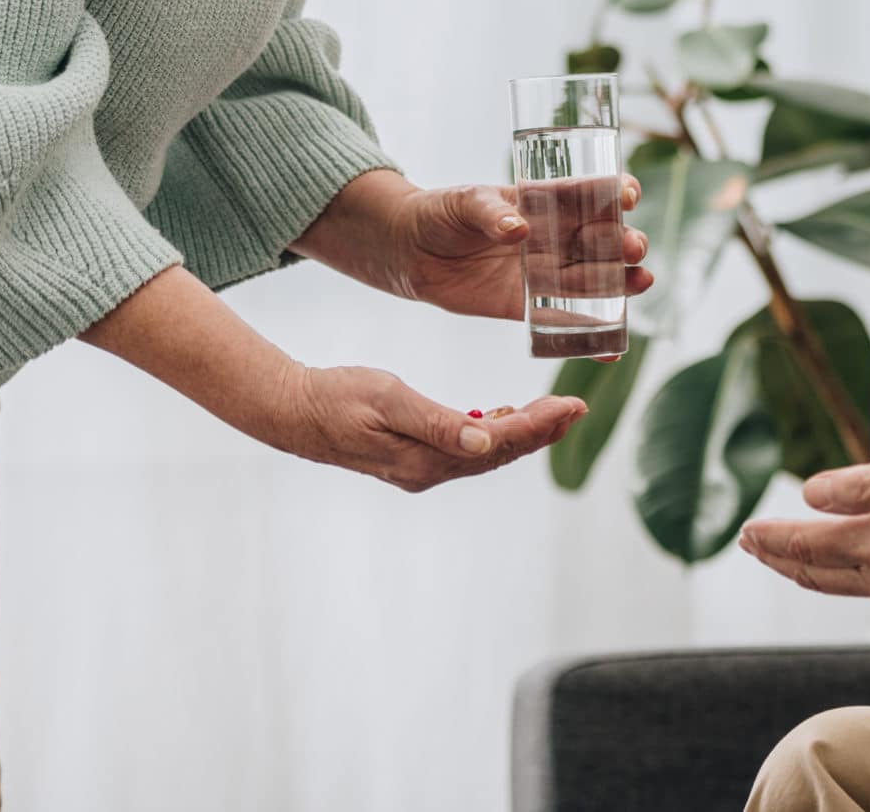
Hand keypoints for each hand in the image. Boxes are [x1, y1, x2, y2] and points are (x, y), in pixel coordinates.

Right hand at [261, 363, 585, 492]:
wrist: (293, 412)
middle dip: (541, 431)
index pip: (499, 445)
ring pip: (485, 454)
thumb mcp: (389, 400)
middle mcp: (429, 471)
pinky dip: (491, 435)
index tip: (572, 404)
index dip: (539, 425)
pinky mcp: (412, 458)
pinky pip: (464, 451)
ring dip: (521, 434)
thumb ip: (438, 423)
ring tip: (554, 413)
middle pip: (500, 455)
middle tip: (576, 407)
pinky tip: (503, 419)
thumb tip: (485, 442)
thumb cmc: (337, 398)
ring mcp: (420, 468)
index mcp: (428, 459)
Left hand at [301, 171, 652, 322]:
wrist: (410, 251)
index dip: (614, 191)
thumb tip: (518, 228)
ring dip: (620, 284)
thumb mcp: (463, 202)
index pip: (589, 193)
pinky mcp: (527, 306)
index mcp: (544, 201)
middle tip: (632, 248)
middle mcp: (554, 237)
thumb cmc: (440, 213)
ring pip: (592, 280)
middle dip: (623, 242)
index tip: (628, 194)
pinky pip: (564, 322)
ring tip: (641, 283)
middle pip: (601, 240)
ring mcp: (544, 273)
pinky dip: (589, 337)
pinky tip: (613, 348)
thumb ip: (490, 213)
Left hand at [737, 452, 869, 612]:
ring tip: (785, 555)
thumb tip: (809, 494)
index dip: (770, 539)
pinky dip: (839, 574)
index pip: (805, 547)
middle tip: (752, 543)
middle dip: (778, 558)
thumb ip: (861, 485)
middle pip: (814, 574)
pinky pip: (867, 587)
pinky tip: (843, 562)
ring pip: (839, 584)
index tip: (745, 531)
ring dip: (805, 568)